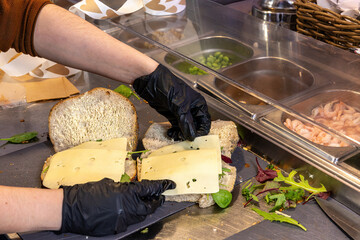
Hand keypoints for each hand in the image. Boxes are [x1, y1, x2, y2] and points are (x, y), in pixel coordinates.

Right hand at [58, 178, 174, 235]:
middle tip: (159, 197)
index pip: (150, 189)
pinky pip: (129, 223)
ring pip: (141, 216)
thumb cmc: (86, 192)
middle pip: (150, 207)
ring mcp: (123, 221)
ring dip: (144, 210)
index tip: (170, 185)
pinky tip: (127, 211)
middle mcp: (128, 209)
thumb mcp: (108, 184)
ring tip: (144, 204)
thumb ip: (123, 187)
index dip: (162, 186)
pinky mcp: (116, 229)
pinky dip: (131, 217)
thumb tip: (131, 189)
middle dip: (156, 202)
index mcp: (127, 194)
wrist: (70, 209)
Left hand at [133, 64, 210, 140]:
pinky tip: (170, 133)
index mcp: (198, 103)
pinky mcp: (172, 115)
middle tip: (182, 138)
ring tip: (174, 136)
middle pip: (196, 126)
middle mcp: (191, 108)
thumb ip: (186, 122)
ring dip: (181, 134)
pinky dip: (175, 132)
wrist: (150, 81)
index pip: (205, 121)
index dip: (201, 131)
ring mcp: (181, 112)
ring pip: (186, 128)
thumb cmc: (167, 87)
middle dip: (190, 134)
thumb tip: (192, 136)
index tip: (194, 138)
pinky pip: (177, 127)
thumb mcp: (179, 105)